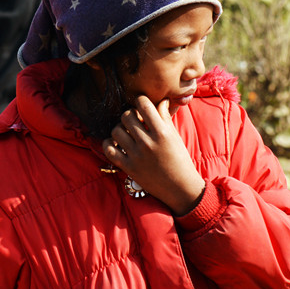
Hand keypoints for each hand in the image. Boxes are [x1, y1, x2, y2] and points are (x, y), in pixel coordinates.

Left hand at [102, 97, 205, 215]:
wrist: (180, 187)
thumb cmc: (180, 160)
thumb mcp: (175, 137)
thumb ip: (165, 118)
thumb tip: (161, 100)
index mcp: (162, 133)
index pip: (143, 105)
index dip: (141, 101)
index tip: (142, 105)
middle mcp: (147, 142)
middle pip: (126, 116)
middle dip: (129, 115)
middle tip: (134, 120)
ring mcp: (136, 155)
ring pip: (116, 130)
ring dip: (119, 128)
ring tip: (126, 133)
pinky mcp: (128, 167)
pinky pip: (109, 150)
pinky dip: (109, 143)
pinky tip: (116, 143)